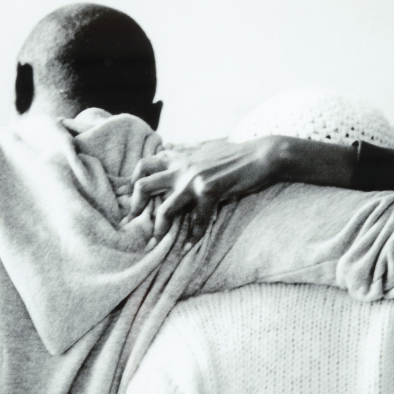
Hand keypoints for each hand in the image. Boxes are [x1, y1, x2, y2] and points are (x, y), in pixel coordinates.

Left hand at [127, 137, 280, 242]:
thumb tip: (168, 148)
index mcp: (178, 156)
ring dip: (158, 229)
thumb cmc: (234, 154)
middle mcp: (181, 166)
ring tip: (155, 242)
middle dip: (134, 208)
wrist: (261, 154)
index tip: (134, 200)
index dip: (133, 183)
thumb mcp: (204, 147)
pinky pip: (197, 220)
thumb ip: (184, 151)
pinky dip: (193, 237)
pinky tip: (190, 246)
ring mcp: (193, 179)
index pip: (144, 165)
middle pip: (143, 186)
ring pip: (164, 209)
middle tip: (133, 223)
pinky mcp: (209, 190)